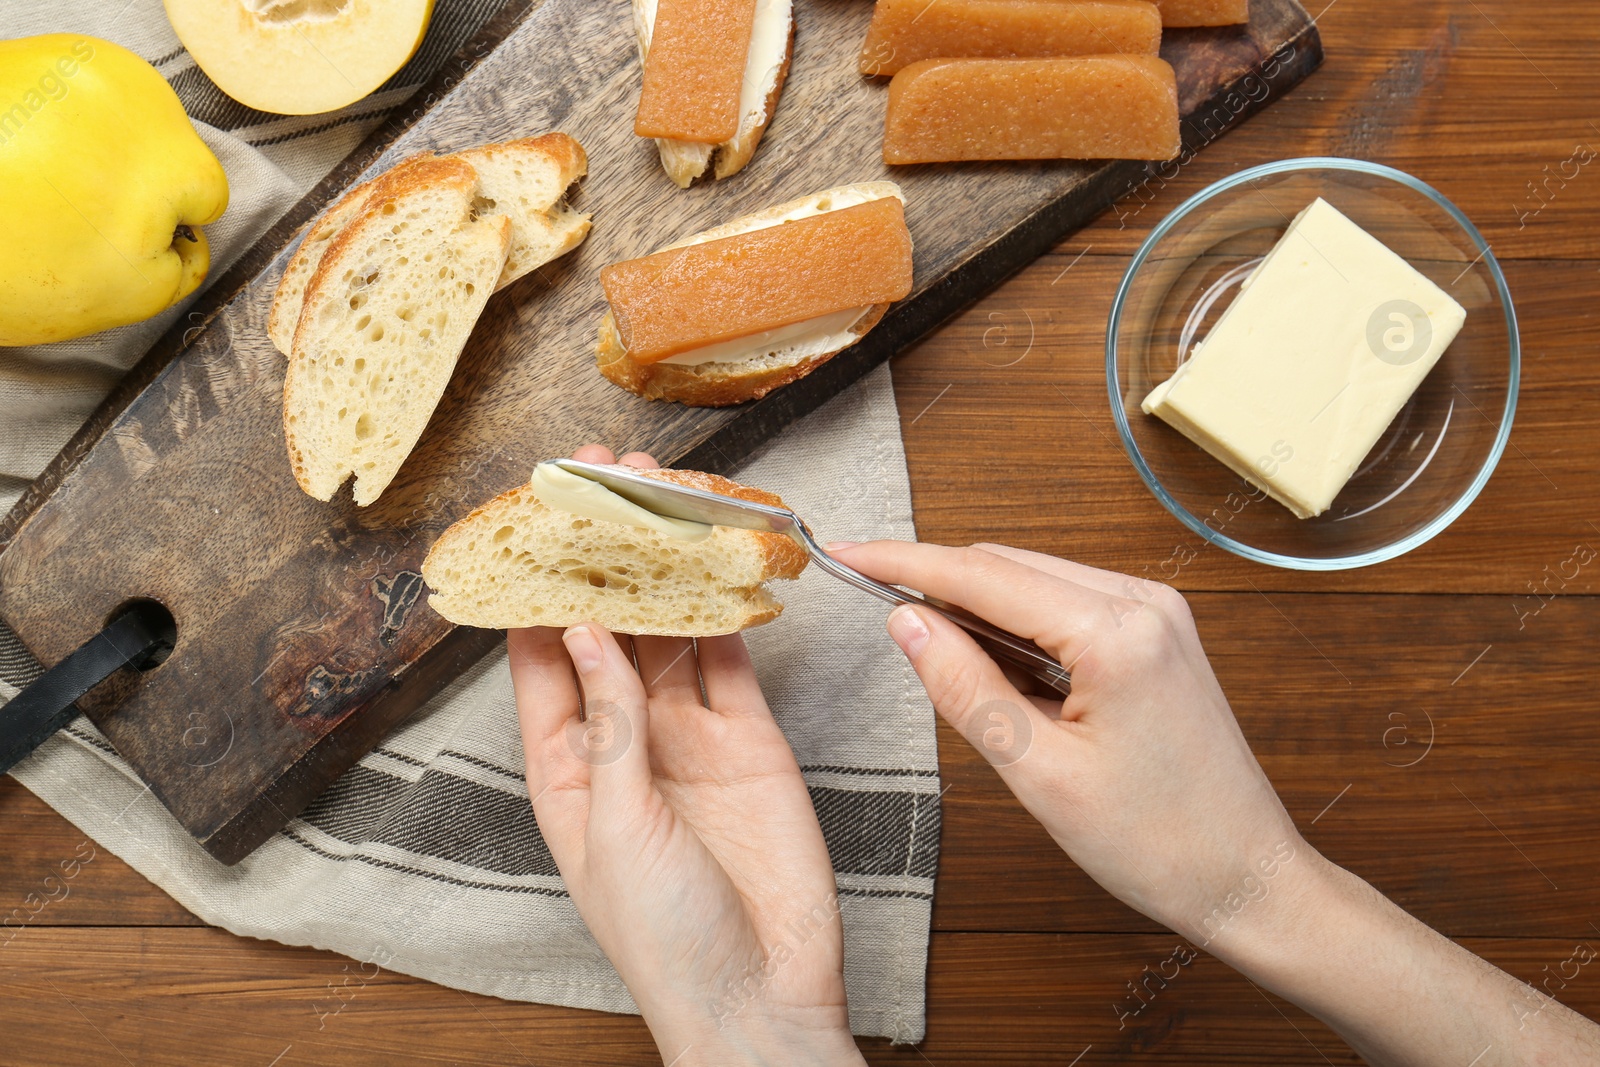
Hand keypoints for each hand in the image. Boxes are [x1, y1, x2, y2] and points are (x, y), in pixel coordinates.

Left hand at [511, 446, 861, 1066]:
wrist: (762, 994)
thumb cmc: (665, 936)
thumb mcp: (616, 827)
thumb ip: (608, 723)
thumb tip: (585, 629)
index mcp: (563, 765)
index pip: (539, 652)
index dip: (537, 580)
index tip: (537, 512)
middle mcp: (621, 737)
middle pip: (607, 623)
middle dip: (603, 552)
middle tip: (603, 474)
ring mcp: (688, 735)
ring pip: (671, 629)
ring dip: (664, 565)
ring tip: (661, 494)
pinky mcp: (749, 738)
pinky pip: (731, 660)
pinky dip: (727, 610)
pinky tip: (718, 559)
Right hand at [826, 540, 1310, 947]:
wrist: (1246, 877)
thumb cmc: (1157, 843)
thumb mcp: (1039, 773)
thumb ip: (965, 687)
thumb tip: (905, 620)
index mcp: (1116, 632)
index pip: (983, 574)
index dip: (903, 561)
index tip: (846, 552)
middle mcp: (1143, 601)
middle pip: (1008, 564)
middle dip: (934, 579)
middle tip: (867, 599)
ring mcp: (1156, 611)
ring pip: (1035, 579)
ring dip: (975, 602)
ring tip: (924, 643)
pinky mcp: (1156, 631)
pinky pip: (1066, 602)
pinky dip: (1016, 620)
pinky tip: (988, 656)